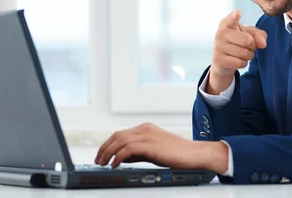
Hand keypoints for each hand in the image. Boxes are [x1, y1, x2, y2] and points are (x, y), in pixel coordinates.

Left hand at [94, 123, 227, 172]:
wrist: (193, 154)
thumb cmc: (176, 154)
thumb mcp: (153, 151)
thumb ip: (137, 152)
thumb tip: (121, 157)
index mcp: (146, 128)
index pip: (120, 133)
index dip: (108, 144)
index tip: (101, 154)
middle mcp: (145, 129)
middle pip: (117, 135)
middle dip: (104, 148)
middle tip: (98, 160)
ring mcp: (148, 135)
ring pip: (120, 141)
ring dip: (109, 152)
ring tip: (104, 163)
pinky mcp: (150, 145)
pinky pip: (128, 149)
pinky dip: (118, 156)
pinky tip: (115, 164)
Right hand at [209, 10, 267, 93]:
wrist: (222, 60)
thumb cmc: (237, 43)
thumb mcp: (249, 34)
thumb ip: (259, 35)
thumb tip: (263, 43)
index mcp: (226, 23)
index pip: (231, 19)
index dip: (235, 16)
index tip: (238, 13)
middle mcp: (220, 33)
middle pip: (247, 40)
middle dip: (253, 46)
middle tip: (248, 46)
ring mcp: (218, 46)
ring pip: (245, 53)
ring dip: (249, 55)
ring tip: (242, 53)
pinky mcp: (218, 59)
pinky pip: (240, 63)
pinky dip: (243, 63)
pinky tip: (237, 60)